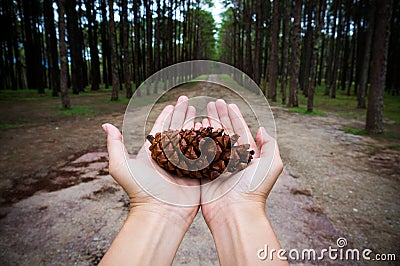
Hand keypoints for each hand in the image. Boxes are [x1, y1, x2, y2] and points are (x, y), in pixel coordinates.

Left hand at [102, 95, 199, 226]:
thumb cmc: (140, 190)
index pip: (162, 128)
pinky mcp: (197, 172)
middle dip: (183, 115)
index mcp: (154, 153)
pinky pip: (203, 152)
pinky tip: (210, 129)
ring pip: (192, 138)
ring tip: (202, 112)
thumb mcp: (121, 166)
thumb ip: (115, 145)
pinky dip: (207, 140)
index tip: (172, 105)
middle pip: (178, 130)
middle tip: (189, 101)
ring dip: (196, 124)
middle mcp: (169, 156)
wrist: (160, 212)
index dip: (167, 116)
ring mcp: (184, 164)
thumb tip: (106, 125)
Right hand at [200, 99, 282, 227]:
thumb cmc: (254, 189)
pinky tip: (194, 128)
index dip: (233, 116)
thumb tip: (262, 129)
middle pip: (224, 131)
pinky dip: (196, 139)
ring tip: (203, 112)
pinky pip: (199, 152)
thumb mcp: (272, 165)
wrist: (235, 212)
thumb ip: (270, 145)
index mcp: (247, 155)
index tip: (227, 104)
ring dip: (207, 125)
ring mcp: (217, 164)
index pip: (240, 130)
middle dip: (219, 116)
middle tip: (212, 102)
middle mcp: (232, 158)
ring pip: (211, 139)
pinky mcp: (204, 172)